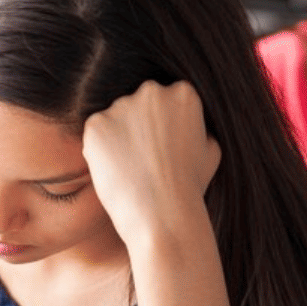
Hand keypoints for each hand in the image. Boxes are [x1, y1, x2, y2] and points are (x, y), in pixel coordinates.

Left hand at [81, 80, 220, 243]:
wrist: (162, 214)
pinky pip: (95, 133)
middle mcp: (152, 91)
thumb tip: (190, 124)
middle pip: (138, 104)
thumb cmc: (190, 188)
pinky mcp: (96, 124)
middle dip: (139, 127)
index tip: (162, 149)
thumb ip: (198, 127)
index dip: (162, 128)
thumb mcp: (211, 150)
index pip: (166, 100)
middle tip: (144, 161)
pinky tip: (115, 171)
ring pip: (115, 119)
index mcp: (183, 92)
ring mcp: (121, 105)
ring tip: (130, 170)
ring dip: (118, 139)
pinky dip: (99, 151)